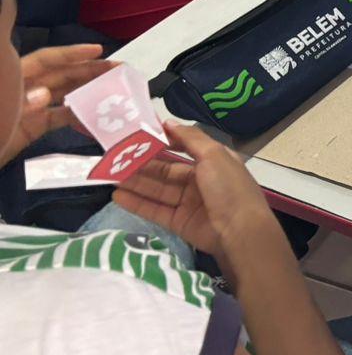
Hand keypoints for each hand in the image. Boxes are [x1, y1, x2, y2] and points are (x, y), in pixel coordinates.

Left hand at [0, 45, 115, 165]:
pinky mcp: (30, 128)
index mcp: (12, 77)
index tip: (99, 51)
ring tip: (113, 90)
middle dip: (88, 71)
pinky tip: (93, 117)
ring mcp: (27, 108)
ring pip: (62, 94)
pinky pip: (58, 117)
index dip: (72, 54)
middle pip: (60, 75)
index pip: (47, 59)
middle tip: (118, 71)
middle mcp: (22, 89)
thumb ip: (21, 98)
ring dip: (87, 91)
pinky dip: (77, 116)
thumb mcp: (1, 109)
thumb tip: (43, 94)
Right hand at [111, 122, 277, 263]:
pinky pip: (154, 209)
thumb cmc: (228, 187)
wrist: (239, 231)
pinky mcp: (178, 222)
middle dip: (142, 165)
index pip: (183, 148)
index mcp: (213, 161)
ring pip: (157, 189)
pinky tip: (117, 196)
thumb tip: (168, 123)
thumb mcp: (214, 155)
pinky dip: (136, 203)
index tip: (137, 137)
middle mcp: (200, 180)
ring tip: (110, 175)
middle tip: (115, 159)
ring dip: (135, 183)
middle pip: (166, 170)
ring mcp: (188, 202)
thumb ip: (190, 138)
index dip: (162, 142)